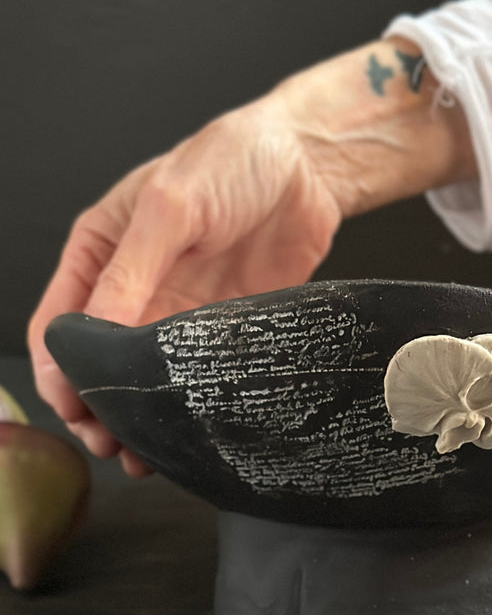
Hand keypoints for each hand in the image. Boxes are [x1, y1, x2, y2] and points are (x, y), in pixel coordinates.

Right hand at [28, 96, 343, 474]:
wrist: (309, 166)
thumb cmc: (232, 161)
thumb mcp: (171, 207)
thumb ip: (130, 272)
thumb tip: (93, 336)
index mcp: (101, 252)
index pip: (58, 323)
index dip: (59, 370)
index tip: (74, 407)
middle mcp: (134, 288)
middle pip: (99, 363)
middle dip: (98, 406)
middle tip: (110, 441)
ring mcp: (178, 312)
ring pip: (147, 380)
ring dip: (141, 417)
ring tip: (144, 454)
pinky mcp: (222, 329)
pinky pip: (197, 376)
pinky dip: (189, 406)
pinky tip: (191, 430)